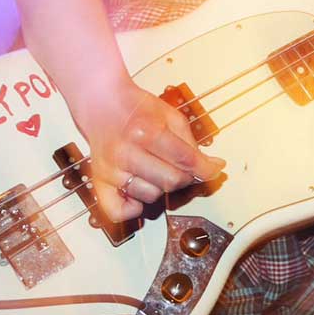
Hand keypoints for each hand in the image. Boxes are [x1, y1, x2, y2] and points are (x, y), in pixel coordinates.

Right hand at [67, 76, 224, 222]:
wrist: (102, 103)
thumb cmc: (136, 109)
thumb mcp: (170, 116)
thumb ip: (191, 143)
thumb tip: (212, 167)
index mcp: (146, 132)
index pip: (186, 161)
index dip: (207, 169)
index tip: (214, 169)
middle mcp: (126, 152)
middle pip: (172, 181)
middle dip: (186, 176)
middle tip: (183, 166)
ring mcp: (111, 170)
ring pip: (152, 195)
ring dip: (161, 187)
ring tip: (157, 170)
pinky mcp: (99, 182)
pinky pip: (118, 211)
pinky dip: (132, 209)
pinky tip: (138, 195)